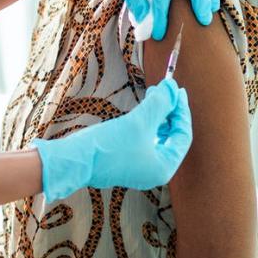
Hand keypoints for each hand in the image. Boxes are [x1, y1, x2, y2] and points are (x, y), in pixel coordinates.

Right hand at [31, 79, 191, 200]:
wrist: (75, 160)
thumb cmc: (109, 145)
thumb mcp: (138, 122)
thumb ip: (160, 104)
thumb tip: (173, 87)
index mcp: (164, 168)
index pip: (183, 136)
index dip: (182, 111)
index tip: (178, 90)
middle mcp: (155, 171)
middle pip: (172, 136)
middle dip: (170, 111)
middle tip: (165, 89)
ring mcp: (141, 167)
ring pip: (158, 136)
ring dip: (158, 114)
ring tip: (152, 93)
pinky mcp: (128, 160)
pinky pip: (145, 139)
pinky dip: (147, 122)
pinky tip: (142, 107)